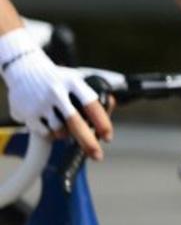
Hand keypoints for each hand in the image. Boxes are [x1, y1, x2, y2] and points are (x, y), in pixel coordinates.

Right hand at [0, 30, 111, 159]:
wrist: (25, 69)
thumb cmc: (59, 79)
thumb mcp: (76, 79)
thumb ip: (92, 93)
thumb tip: (111, 104)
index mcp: (73, 82)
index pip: (91, 104)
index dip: (101, 122)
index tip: (108, 137)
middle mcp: (57, 92)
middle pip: (75, 122)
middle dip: (88, 142)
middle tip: (97, 155)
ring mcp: (41, 102)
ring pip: (60, 130)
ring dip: (66, 135)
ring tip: (66, 127)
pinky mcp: (28, 113)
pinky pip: (45, 132)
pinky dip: (51, 133)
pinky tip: (50, 123)